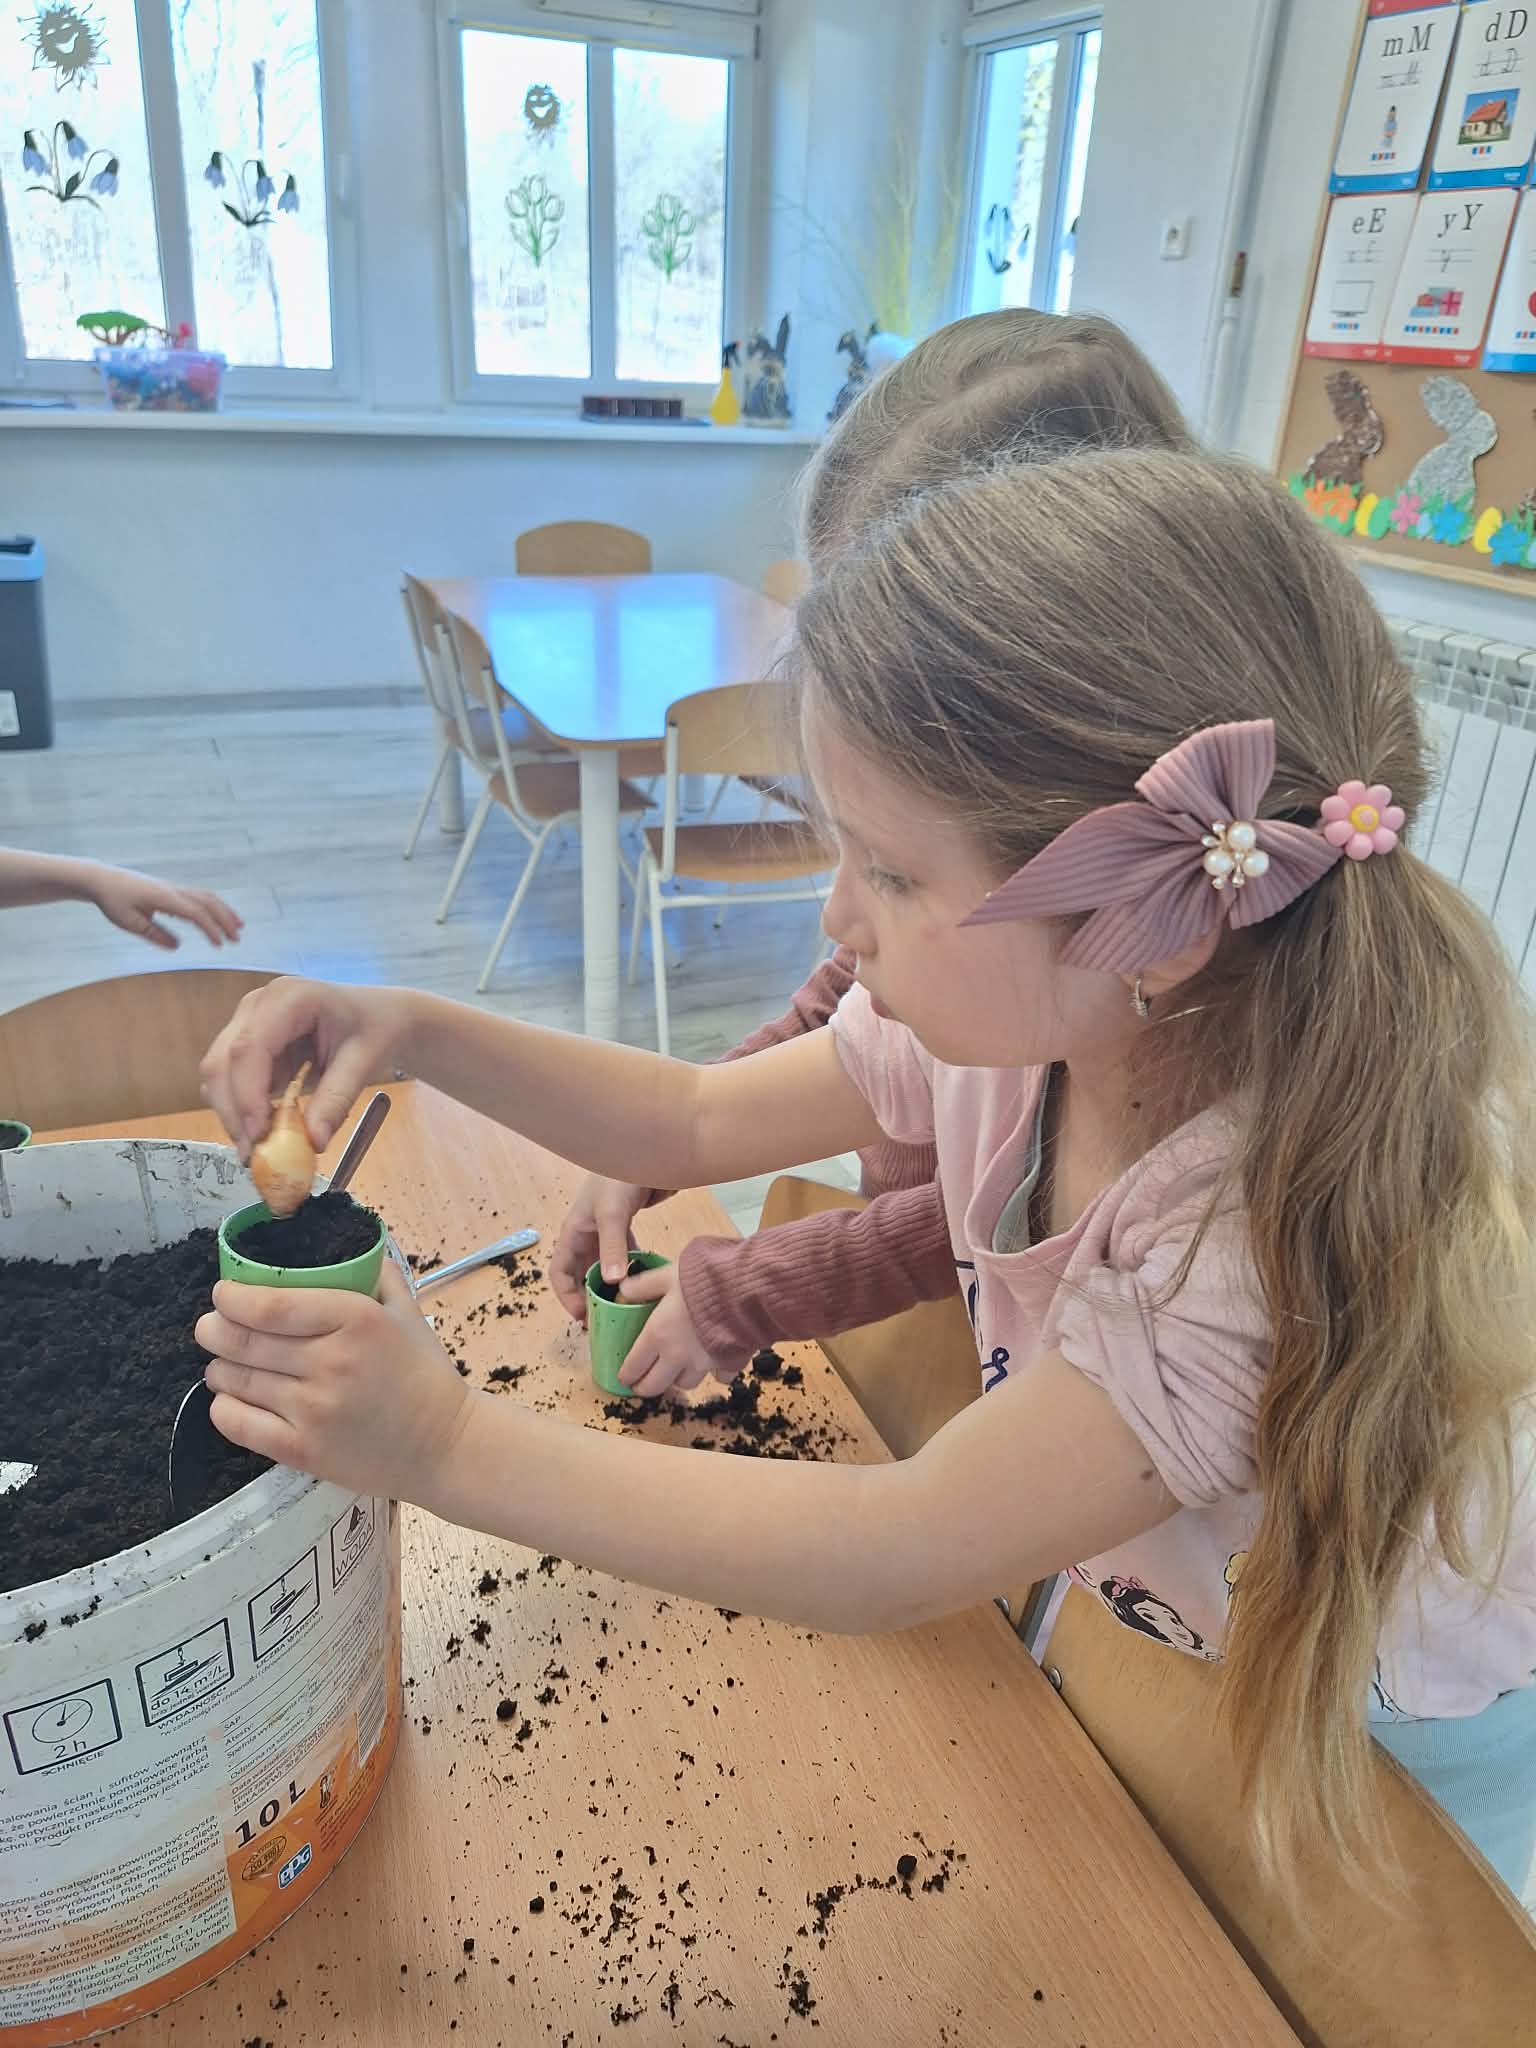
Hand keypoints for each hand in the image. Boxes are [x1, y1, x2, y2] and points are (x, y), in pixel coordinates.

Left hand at [85, 861, 242, 949]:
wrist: (101, 879)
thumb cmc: (113, 900)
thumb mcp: (129, 922)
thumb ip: (154, 934)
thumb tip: (177, 946)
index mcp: (164, 898)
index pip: (195, 913)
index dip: (210, 929)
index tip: (219, 945)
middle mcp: (173, 890)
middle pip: (208, 902)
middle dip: (225, 920)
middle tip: (237, 939)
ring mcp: (173, 888)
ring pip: (206, 897)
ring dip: (223, 912)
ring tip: (238, 927)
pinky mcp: (170, 890)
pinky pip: (198, 896)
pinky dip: (212, 907)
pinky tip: (215, 918)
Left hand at [196, 1262, 473, 1502]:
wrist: (443, 1445)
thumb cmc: (424, 1374)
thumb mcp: (409, 1312)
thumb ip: (376, 1273)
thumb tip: (343, 1241)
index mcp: (356, 1320)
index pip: (272, 1305)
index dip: (233, 1298)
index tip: (223, 1294)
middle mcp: (331, 1362)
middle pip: (244, 1341)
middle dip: (214, 1330)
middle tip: (209, 1327)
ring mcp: (315, 1410)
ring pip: (237, 1380)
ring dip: (218, 1367)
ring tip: (223, 1363)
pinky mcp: (303, 1450)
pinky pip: (239, 1424)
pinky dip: (223, 1407)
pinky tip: (230, 1399)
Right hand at [200, 974, 412, 1154]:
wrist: (380, 1015)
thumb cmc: (376, 1027)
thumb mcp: (365, 1061)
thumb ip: (336, 1100)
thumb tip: (313, 1142)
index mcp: (290, 997)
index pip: (250, 1047)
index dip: (246, 1093)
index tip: (258, 1135)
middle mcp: (258, 1005)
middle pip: (222, 1062)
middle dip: (234, 1111)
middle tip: (255, 1154)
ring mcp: (247, 1022)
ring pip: (218, 1074)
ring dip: (234, 1113)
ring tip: (263, 1145)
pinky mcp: (247, 1043)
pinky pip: (231, 1080)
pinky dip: (242, 1108)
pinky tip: (267, 1126)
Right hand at [549, 1174, 659, 1319]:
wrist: (646, 1149)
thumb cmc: (619, 1177)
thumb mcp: (612, 1214)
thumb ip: (613, 1248)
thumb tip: (612, 1283)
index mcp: (573, 1233)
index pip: (560, 1273)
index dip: (567, 1297)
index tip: (585, 1318)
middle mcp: (587, 1235)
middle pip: (582, 1274)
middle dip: (591, 1297)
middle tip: (610, 1320)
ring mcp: (607, 1232)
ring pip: (604, 1267)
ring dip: (612, 1286)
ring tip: (626, 1307)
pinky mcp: (626, 1227)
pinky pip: (625, 1256)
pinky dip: (631, 1269)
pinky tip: (644, 1281)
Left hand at [614, 1261, 739, 1398]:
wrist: (749, 1287)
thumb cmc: (705, 1278)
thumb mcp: (668, 1275)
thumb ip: (643, 1285)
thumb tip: (622, 1290)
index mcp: (658, 1335)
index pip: (634, 1367)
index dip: (626, 1375)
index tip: (624, 1376)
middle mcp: (678, 1356)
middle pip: (655, 1386)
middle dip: (646, 1386)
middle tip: (643, 1381)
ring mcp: (705, 1363)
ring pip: (686, 1383)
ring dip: (678, 1378)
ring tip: (677, 1367)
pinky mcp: (730, 1363)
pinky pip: (719, 1378)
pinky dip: (714, 1373)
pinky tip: (713, 1361)